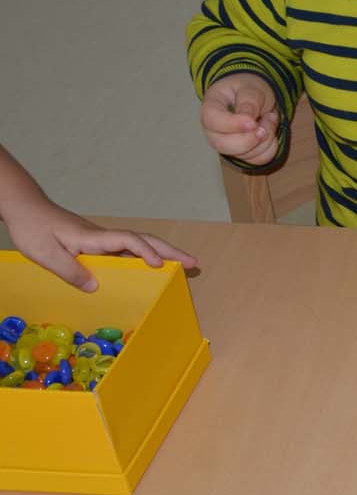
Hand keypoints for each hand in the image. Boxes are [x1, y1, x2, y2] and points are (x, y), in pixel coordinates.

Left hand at [4, 199, 195, 291]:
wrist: (24, 208)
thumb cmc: (33, 228)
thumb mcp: (46, 254)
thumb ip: (70, 271)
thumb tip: (95, 286)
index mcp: (94, 238)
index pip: (128, 240)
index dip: (146, 252)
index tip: (158, 266)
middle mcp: (103, 237)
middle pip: (144, 240)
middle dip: (170, 251)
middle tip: (194, 263)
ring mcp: (102, 239)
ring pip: (139, 244)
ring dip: (162, 253)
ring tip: (182, 265)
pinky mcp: (97, 243)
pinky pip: (127, 250)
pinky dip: (145, 256)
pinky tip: (150, 266)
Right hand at [199, 74, 281, 165]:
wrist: (254, 97)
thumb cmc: (247, 90)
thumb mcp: (251, 88)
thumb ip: (249, 101)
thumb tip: (248, 119)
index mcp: (210, 107)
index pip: (212, 121)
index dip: (233, 124)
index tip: (253, 122)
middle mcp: (213, 130)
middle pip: (223, 146)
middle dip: (251, 138)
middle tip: (267, 119)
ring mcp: (226, 144)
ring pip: (244, 155)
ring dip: (265, 139)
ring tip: (269, 119)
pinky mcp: (241, 154)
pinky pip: (257, 160)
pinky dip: (270, 147)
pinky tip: (269, 131)